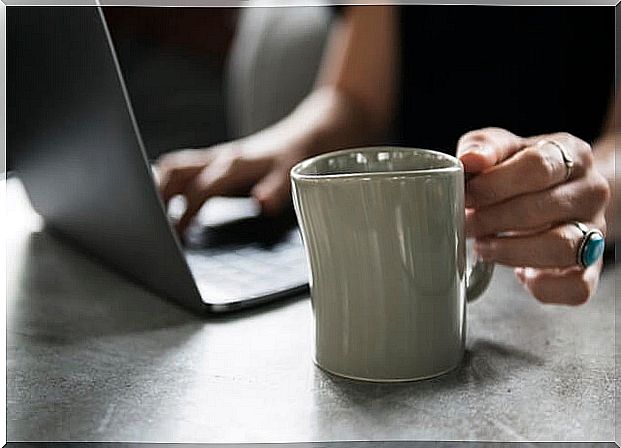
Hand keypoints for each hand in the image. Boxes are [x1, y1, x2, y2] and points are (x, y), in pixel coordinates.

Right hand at [156, 139, 302, 232]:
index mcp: (233, 165)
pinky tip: (166, 204)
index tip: (177, 234)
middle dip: (158, 195)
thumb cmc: (293, 157)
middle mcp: (218, 159)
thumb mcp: (290, 175)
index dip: (186, 211)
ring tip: (151, 216)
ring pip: (174, 168)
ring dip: (159, 188)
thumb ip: (276, 190)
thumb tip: (262, 204)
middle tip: (151, 224)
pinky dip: (169, 185)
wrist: (300, 136)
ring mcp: (213, 159)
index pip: (200, 189)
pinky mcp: (213, 163)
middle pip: (174, 171)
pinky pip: (182, 170)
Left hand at [457, 127, 609, 304]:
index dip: (495, 184)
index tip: (466, 195)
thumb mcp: (503, 148)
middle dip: (493, 220)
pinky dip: (545, 287)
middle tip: (465, 224)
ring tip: (483, 247)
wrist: (557, 192)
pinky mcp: (591, 268)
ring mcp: (595, 231)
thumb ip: (485, 147)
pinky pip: (576, 287)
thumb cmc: (522, 170)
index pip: (537, 167)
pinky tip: (521, 275)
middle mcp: (591, 191)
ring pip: (560, 248)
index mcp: (571, 154)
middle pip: (542, 208)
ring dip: (511, 252)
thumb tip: (470, 160)